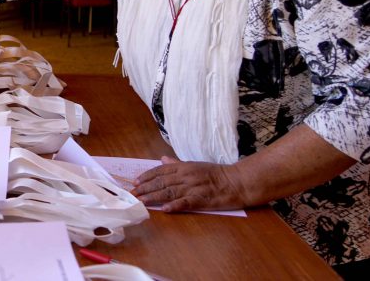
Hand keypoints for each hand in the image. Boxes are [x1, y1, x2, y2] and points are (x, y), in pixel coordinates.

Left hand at [131, 156, 248, 211]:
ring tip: (142, 201)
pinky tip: (164, 209)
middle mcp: (186, 176)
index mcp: (184, 166)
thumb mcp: (195, 165)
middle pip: (162, 182)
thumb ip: (177, 164)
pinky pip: (185, 202)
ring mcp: (193, 187)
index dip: (147, 176)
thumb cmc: (216, 173)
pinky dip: (174, 205)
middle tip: (132, 194)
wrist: (237, 181)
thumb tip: (162, 159)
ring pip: (169, 192)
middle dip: (145, 188)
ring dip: (154, 197)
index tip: (136, 182)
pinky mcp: (202, 199)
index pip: (160, 170)